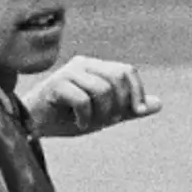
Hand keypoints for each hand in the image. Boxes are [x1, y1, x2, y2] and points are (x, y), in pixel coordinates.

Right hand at [27, 56, 160, 137]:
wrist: (33, 127)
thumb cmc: (67, 118)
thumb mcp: (104, 115)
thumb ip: (129, 109)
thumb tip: (159, 104)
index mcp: (95, 67)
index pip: (127, 70)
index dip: (136, 91)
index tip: (136, 112)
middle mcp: (83, 64)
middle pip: (117, 77)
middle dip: (119, 104)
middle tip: (108, 121)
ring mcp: (67, 72)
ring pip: (102, 89)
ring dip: (102, 113)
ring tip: (90, 123)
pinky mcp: (54, 85)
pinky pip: (82, 99)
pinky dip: (85, 117)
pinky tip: (79, 123)